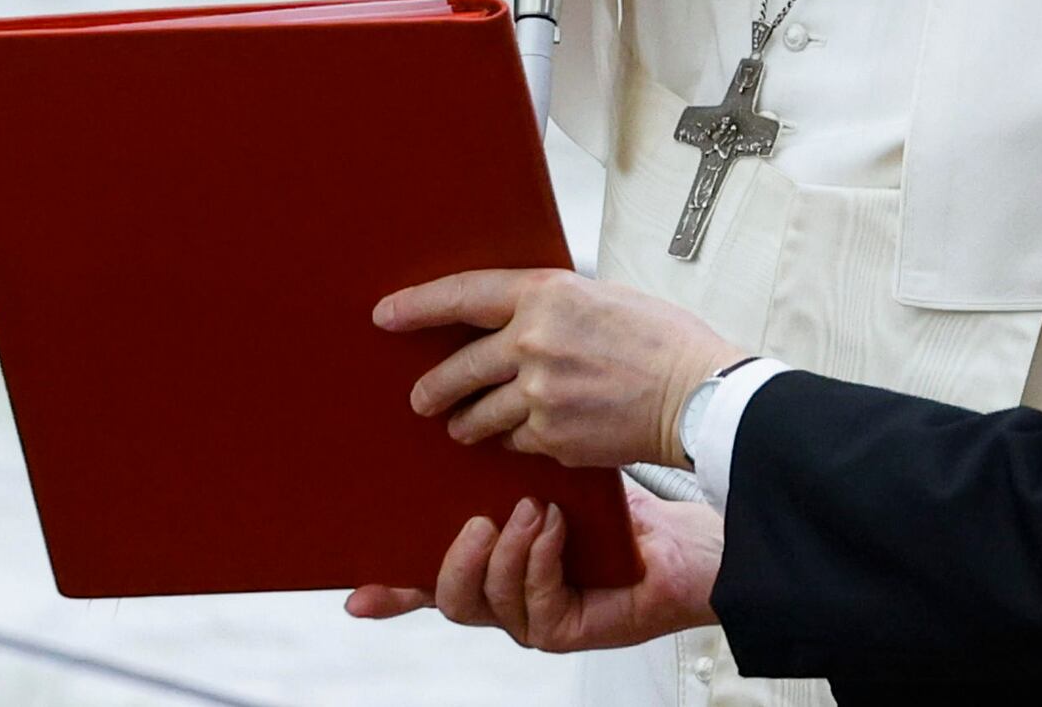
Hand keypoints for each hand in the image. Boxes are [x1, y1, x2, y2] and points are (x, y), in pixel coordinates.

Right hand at [346, 484, 723, 649]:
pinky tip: (556, 527)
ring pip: (485, 604)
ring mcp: (532, 618)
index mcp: (491, 561)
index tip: (353, 590)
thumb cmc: (622, 507)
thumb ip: (506, 461)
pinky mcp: (566, 629)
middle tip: (474, 521)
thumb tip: (460, 412)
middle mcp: (504, 596)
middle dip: (450, 562)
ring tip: (530, 511)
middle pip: (447, 597)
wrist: (688, 536)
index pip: (424, 580)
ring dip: (504, 554)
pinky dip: (541, 561)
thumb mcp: (552, 474)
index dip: (389, 590)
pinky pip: (536, 606)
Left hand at [377, 269, 743, 470]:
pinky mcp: (550, 437)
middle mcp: (533, 342)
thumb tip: (514, 320)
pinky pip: (513, 441)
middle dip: (434, 388)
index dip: (417, 305)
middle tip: (423, 397)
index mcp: (547, 296)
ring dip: (467, 422)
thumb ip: (553, 308)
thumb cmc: (663, 342)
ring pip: (476, 415)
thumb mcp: (604, 299)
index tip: (386, 315)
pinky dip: (514, 439)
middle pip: (457, 369)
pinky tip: (528, 435)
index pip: (462, 296)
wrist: (698, 395)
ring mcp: (539, 394)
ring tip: (466, 426)